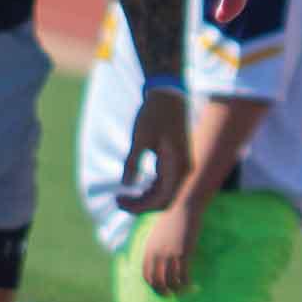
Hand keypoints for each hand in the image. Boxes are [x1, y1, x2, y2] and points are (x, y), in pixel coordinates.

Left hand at [119, 89, 191, 213]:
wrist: (168, 95)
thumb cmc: (154, 114)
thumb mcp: (140, 137)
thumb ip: (133, 162)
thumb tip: (125, 185)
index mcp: (178, 167)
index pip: (162, 199)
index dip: (140, 206)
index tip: (118, 201)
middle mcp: (184, 170)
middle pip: (164, 201)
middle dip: (141, 205)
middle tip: (117, 200)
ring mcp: (181, 167)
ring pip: (164, 194)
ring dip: (144, 199)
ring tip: (122, 196)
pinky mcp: (176, 162)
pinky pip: (164, 184)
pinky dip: (149, 190)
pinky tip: (133, 188)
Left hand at [139, 200, 199, 295]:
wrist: (184, 208)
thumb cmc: (172, 220)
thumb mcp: (157, 235)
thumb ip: (154, 248)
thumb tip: (157, 261)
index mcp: (148, 251)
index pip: (147, 276)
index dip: (154, 287)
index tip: (163, 291)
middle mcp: (156, 255)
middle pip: (157, 282)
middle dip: (165, 292)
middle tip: (173, 296)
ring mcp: (169, 254)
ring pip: (171, 281)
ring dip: (177, 290)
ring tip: (185, 292)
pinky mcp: (183, 253)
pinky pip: (183, 275)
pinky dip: (187, 283)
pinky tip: (192, 284)